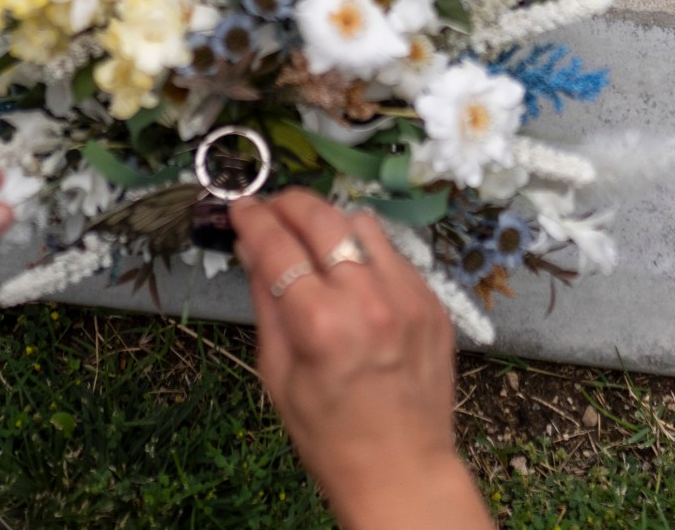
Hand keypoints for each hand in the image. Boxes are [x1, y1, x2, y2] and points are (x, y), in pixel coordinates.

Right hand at [231, 191, 492, 529]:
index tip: (240, 207)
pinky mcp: (434, 303)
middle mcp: (369, 300)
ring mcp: (409, 297)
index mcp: (321, 325)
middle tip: (272, 207)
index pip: (278, 246)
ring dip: (332, 224)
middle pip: (323, 219)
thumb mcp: (277, 376)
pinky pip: (394, 256)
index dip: (253, 219)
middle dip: (290, 204)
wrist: (402, 470)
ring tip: (314, 240)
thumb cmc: (328, 435)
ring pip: (364, 226)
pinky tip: (353, 276)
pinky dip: (367, 255)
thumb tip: (252, 249)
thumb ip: (267, 304)